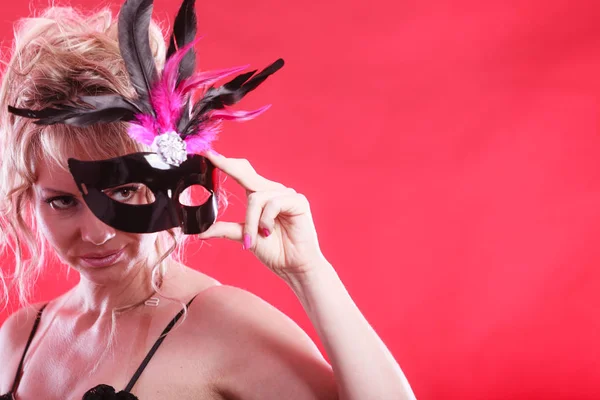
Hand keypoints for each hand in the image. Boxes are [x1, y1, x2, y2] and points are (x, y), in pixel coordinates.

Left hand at [197, 151, 327, 279]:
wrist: (294, 267)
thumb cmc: (275, 252)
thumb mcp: (245, 237)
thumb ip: (225, 230)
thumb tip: (200, 232)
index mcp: (261, 196)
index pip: (242, 174)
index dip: (226, 164)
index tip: (208, 154)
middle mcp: (274, 191)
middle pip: (247, 175)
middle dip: (229, 168)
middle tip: (212, 158)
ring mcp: (287, 195)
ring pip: (257, 197)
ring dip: (251, 221)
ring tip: (252, 239)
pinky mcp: (298, 202)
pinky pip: (273, 204)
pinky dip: (265, 220)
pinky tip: (267, 232)